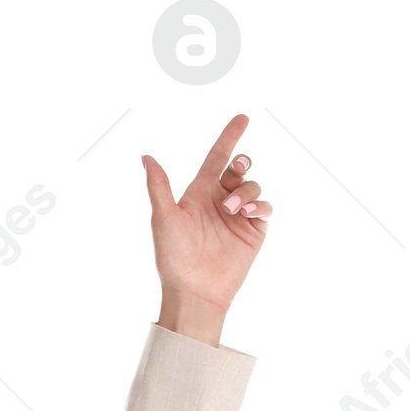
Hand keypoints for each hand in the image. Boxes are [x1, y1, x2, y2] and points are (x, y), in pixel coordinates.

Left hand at [143, 115, 271, 338]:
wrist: (193, 292)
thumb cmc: (174, 258)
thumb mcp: (163, 217)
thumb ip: (158, 185)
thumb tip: (145, 156)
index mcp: (199, 193)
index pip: (217, 157)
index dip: (230, 136)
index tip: (243, 118)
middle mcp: (220, 200)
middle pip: (239, 168)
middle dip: (241, 161)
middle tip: (237, 167)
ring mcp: (237, 217)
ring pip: (252, 186)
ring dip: (245, 191)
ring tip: (232, 209)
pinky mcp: (252, 232)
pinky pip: (264, 208)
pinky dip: (259, 205)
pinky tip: (246, 214)